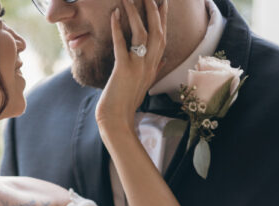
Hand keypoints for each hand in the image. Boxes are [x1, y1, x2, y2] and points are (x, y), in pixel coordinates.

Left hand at [95, 0, 167, 137]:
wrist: (117, 121)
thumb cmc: (127, 103)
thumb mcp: (145, 85)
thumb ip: (155, 71)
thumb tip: (164, 61)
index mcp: (154, 67)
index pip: (163, 37)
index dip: (163, 18)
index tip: (163, 2)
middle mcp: (150, 65)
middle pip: (157, 31)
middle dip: (153, 9)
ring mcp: (138, 67)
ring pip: (142, 34)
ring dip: (135, 13)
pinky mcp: (123, 70)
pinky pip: (121, 44)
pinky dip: (117, 28)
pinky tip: (114, 14)